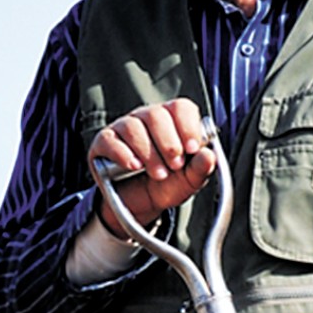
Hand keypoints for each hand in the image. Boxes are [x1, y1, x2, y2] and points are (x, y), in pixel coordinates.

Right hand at [90, 98, 216, 233]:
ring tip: (158, 174)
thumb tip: (209, 154)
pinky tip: (134, 166)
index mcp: (172, 121)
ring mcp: (123, 128)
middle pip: (156, 114)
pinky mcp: (103, 142)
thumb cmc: (166, 185)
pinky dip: (123, 154)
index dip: (188, 127)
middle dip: (169, 143)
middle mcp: (146, 118)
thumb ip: (201, 168)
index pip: (180, 107)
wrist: (140, 205)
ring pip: (133, 126)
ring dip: (149, 153)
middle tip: (175, 166)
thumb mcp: (188, 181)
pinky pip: (110, 140)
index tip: (192, 149)